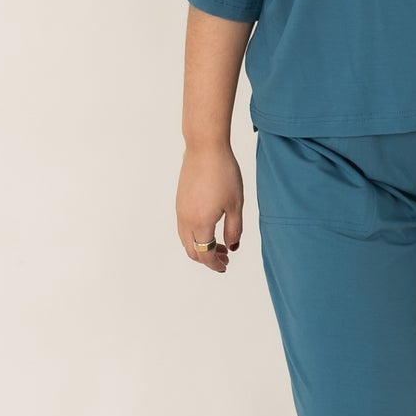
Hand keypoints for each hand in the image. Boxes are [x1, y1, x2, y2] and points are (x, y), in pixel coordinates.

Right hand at [177, 141, 244, 272]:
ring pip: (186, 240)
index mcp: (200, 224)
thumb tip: (232, 247)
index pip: (206, 254)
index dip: (215, 264)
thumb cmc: (224, 174)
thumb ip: (234, 229)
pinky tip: (210, 228)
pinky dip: (195, 236)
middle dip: (208, 259)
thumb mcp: (236, 204)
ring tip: (220, 244)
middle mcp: (186, 221)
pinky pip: (183, 228)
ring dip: (201, 247)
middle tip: (225, 258)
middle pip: (192, 251)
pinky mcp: (179, 202)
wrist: (204, 149)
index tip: (225, 266)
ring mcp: (180, 211)